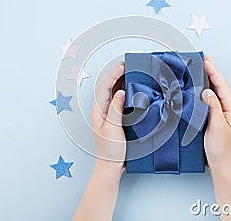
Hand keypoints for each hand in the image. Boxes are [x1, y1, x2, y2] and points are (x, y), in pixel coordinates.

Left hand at [73, 63, 125, 220]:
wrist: (111, 165)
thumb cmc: (110, 151)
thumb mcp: (113, 129)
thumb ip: (116, 110)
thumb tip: (120, 92)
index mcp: (98, 110)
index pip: (104, 87)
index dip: (113, 74)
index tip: (122, 66)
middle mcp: (102, 109)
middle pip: (107, 86)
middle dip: (116, 73)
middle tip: (127, 64)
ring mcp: (108, 113)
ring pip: (113, 91)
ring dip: (121, 80)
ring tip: (131, 71)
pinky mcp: (116, 117)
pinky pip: (120, 100)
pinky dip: (125, 91)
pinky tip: (132, 88)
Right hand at [201, 54, 230, 171]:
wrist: (220, 163)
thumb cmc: (220, 148)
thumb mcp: (217, 126)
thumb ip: (213, 107)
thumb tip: (207, 92)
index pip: (221, 86)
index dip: (214, 72)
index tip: (206, 60)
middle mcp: (227, 109)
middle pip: (219, 86)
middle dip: (211, 71)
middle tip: (203, 59)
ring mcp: (221, 113)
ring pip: (215, 92)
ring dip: (208, 80)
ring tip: (201, 69)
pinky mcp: (214, 118)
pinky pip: (210, 100)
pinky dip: (204, 91)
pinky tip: (199, 88)